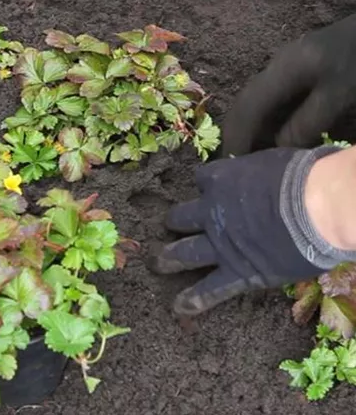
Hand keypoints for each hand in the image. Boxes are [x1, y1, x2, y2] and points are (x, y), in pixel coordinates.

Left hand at [147, 147, 352, 315]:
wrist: (311, 208)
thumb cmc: (298, 177)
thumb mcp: (268, 162)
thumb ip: (255, 172)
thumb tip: (263, 174)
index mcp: (220, 180)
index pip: (202, 180)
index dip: (206, 186)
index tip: (210, 189)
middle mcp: (212, 211)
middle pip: (182, 216)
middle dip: (174, 221)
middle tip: (168, 226)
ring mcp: (220, 244)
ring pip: (185, 251)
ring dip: (168, 258)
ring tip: (156, 263)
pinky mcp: (237, 272)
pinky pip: (210, 289)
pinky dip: (193, 299)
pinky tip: (179, 307)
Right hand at [223, 15, 355, 156]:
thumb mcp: (338, 95)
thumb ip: (306, 122)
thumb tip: (277, 147)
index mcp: (282, 71)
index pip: (248, 108)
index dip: (237, 137)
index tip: (230, 164)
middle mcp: (275, 66)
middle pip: (244, 101)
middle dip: (236, 131)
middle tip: (232, 162)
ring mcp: (284, 65)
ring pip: (254, 99)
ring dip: (248, 125)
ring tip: (249, 152)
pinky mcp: (295, 68)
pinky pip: (269, 97)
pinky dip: (264, 118)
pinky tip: (271, 133)